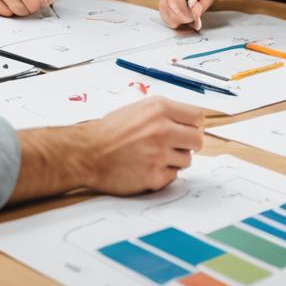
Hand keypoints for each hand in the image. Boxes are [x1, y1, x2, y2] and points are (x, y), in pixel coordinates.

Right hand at [78, 98, 207, 193]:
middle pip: (197, 140)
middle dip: (188, 144)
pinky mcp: (154, 176)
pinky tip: (147, 167)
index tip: (188, 130)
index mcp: (159, 109)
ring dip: (174, 160)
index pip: (197, 117)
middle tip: (174, 146)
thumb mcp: (139, 108)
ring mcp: (159, 154)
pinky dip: (163, 174)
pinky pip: (173, 176)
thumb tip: (190, 122)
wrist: (88, 152)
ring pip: (186, 160)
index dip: (193, 126)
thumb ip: (165, 113)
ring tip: (154, 156)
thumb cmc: (110, 131)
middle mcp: (162, 130)